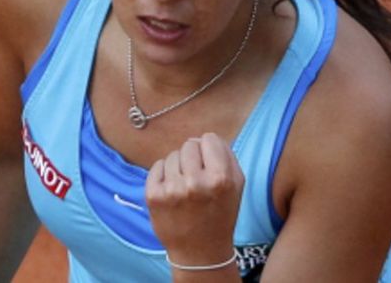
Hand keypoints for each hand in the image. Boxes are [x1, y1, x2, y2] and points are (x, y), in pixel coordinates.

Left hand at [145, 132, 244, 264]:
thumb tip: (205, 137)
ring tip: (185, 188)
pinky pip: (157, 166)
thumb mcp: (236, 186)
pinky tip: (172, 191)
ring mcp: (172, 189)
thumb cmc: (220, 215)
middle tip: (196, 177)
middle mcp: (196, 182)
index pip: (209, 139)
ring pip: (173, 155)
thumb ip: (227, 156)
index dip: (210, 150)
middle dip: (193, 157)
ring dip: (179, 167)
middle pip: (189, 144)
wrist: (200, 252)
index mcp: (221, 179)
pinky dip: (163, 174)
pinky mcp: (153, 195)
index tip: (209, 164)